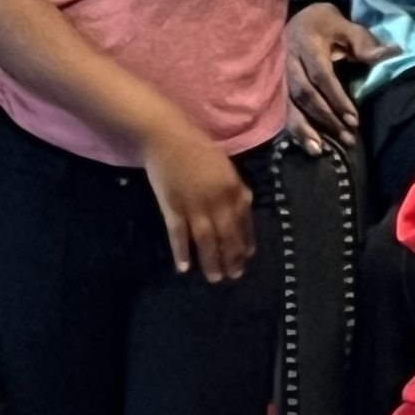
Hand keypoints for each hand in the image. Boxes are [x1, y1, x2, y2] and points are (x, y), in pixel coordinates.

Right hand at [142, 122, 256, 280]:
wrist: (167, 135)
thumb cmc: (198, 148)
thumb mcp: (226, 167)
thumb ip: (236, 189)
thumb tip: (245, 206)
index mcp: (233, 190)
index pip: (244, 223)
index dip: (246, 242)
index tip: (247, 257)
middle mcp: (217, 201)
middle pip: (227, 236)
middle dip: (232, 259)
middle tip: (233, 276)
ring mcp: (194, 206)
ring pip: (206, 241)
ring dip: (211, 262)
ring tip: (214, 279)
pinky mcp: (172, 208)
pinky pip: (178, 235)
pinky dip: (181, 252)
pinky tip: (183, 267)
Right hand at [286, 0, 392, 151]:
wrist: (298, 19)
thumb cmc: (327, 24)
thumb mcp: (346, 26)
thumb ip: (364, 43)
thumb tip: (391, 53)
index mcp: (307, 45)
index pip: (321, 75)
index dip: (336, 98)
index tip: (354, 119)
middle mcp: (289, 61)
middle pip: (304, 94)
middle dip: (325, 118)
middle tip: (347, 137)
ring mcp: (280, 75)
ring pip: (290, 104)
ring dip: (306, 128)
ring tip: (321, 150)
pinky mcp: (277, 86)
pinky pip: (283, 109)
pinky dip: (295, 129)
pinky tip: (308, 145)